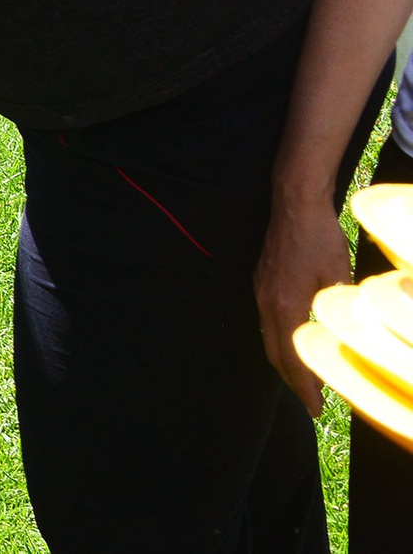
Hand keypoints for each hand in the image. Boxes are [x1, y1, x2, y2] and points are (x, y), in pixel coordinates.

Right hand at [256, 189, 353, 410]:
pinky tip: (294, 342)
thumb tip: (351, 331)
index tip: (316, 409)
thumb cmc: (320, 237)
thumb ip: (340, 307)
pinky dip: (280, 340)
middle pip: (275, 354)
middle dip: (293, 382)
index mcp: (286, 306)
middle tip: (311, 404)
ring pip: (269, 338)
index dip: (305, 388)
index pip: (292, 359)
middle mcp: (267, 302)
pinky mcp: (262, 281)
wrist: (294, 203)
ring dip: (286, 362)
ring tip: (305, 379)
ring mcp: (261, 291)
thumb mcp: (340, 276)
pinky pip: (267, 321)